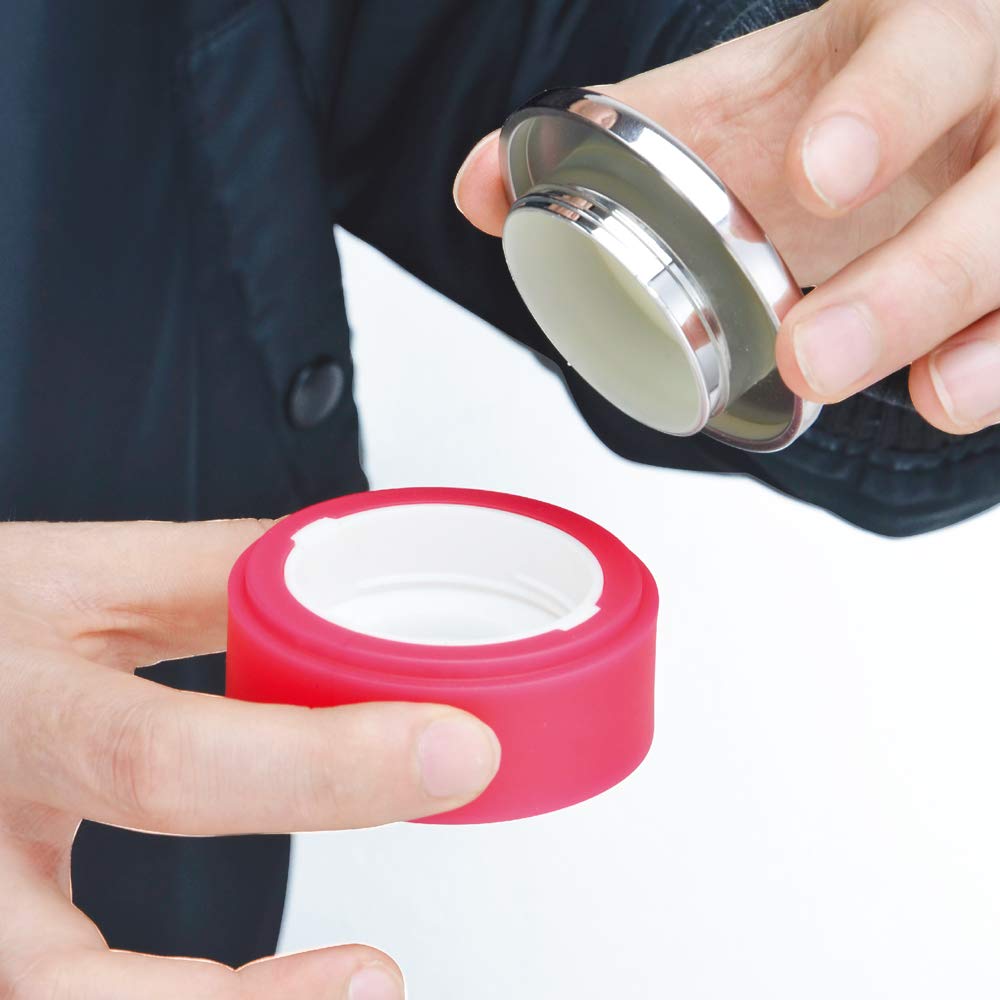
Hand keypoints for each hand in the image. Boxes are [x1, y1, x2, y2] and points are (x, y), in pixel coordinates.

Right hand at [0, 520, 499, 998]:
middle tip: (380, 969)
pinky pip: (67, 998)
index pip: (165, 757)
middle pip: (68, 979)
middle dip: (249, 996)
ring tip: (350, 989)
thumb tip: (349, 584)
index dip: (322, 765)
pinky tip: (272, 990)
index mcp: (6, 700)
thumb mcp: (78, 572)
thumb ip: (215, 575)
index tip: (453, 752)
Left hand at [455, 0, 999, 434]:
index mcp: (926, 29)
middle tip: (816, 353)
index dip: (888, 107)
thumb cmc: (838, 98)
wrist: (929, 103)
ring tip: (931, 399)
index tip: (816, 181)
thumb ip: (623, 134)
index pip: (932, 46)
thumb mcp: (741, 97)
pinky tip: (955, 393)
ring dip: (996, 340)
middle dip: (921, 274)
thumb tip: (478, 190)